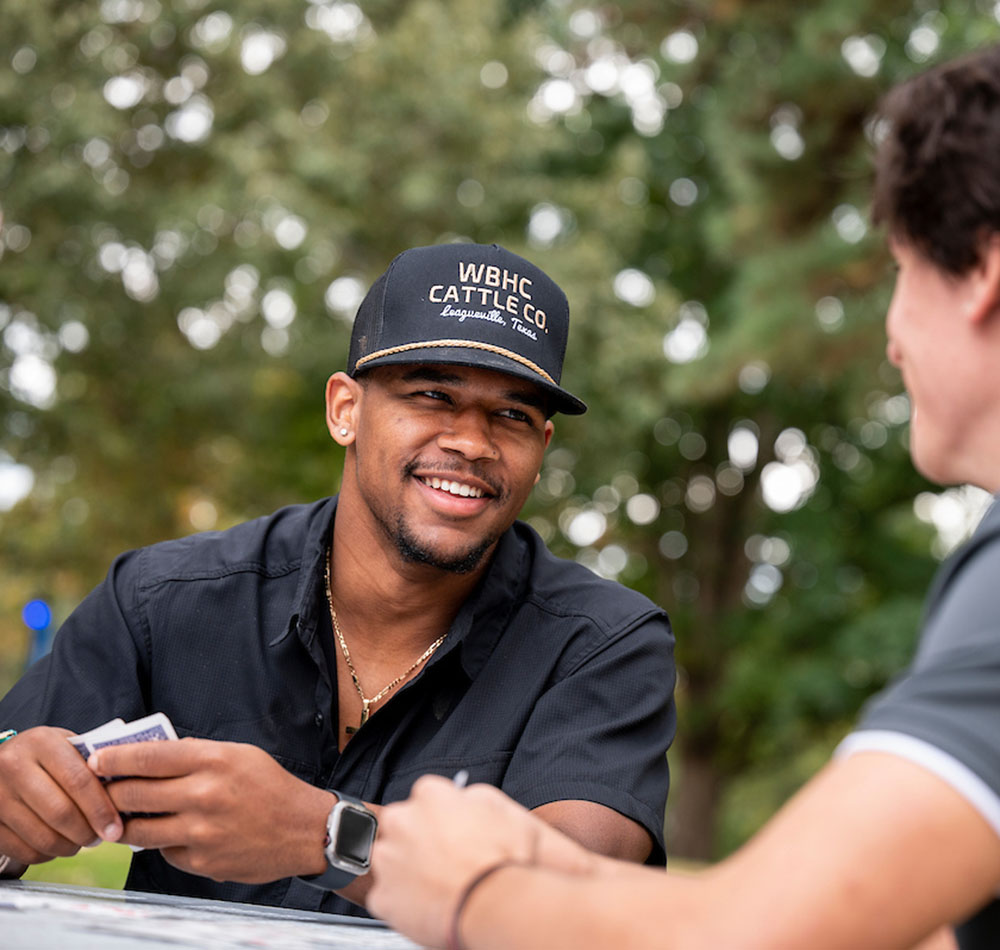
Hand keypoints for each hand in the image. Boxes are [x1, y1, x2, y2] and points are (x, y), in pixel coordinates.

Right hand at [0, 726, 122, 866]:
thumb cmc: (43, 754)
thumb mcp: (66, 745)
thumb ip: (93, 764)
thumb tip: (128, 792)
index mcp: (42, 743)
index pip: (79, 780)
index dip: (101, 809)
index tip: (116, 827)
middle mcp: (14, 767)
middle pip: (60, 812)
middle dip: (87, 832)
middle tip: (100, 837)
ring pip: (42, 836)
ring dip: (69, 847)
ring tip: (81, 841)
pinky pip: (24, 850)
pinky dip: (46, 854)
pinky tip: (57, 844)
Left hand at [88, 738, 332, 883]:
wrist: (305, 830)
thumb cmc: (270, 786)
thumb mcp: (239, 755)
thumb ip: (196, 754)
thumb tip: (150, 756)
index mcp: (213, 760)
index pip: (147, 756)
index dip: (114, 758)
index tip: (96, 760)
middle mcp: (203, 795)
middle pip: (132, 794)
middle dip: (110, 792)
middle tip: (103, 791)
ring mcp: (200, 832)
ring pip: (138, 829)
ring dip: (125, 823)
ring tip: (124, 817)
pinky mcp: (201, 861)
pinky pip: (163, 851)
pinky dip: (161, 843)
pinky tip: (172, 834)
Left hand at [368, 776, 594, 946]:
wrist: (497, 905)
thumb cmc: (504, 857)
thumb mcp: (500, 805)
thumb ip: (471, 797)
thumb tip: (463, 799)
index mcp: (429, 795)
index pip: (425, 796)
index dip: (440, 815)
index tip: (449, 830)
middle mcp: (401, 821)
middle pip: (400, 824)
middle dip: (415, 838)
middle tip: (442, 858)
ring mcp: (388, 859)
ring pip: (389, 859)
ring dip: (405, 869)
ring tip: (435, 884)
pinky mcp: (382, 896)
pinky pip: (387, 897)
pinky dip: (402, 903)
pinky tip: (427, 905)